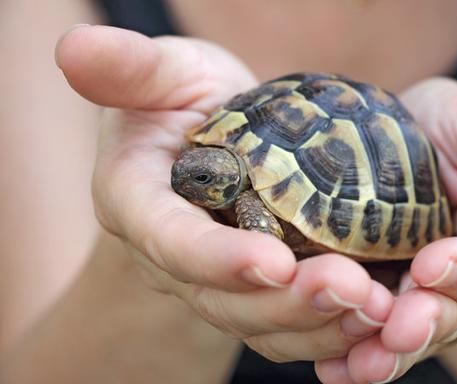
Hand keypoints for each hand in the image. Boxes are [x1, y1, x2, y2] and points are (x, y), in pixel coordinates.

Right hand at [56, 25, 392, 361]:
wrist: (209, 147)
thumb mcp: (164, 76)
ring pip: (262, 324)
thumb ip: (131, 69)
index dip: (216, 259)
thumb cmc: (183, 105)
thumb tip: (74, 46)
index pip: (172, 241)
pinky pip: (290, 325)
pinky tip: (376, 316)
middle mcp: (175, 258)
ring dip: (320, 323)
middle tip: (353, 289)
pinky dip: (332, 328)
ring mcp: (217, 283)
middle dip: (287, 302)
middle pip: (225, 299)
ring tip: (377, 308)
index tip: (274, 263)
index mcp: (141, 205)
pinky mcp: (255, 294)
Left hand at [315, 78, 456, 382]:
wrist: (404, 149)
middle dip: (427, 323)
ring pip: (419, 336)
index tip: (434, 265)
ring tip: (360, 363)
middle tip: (397, 330)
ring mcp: (445, 306)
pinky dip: (356, 353)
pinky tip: (333, 367)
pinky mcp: (400, 313)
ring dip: (389, 353)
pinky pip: (382, 340)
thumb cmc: (448, 132)